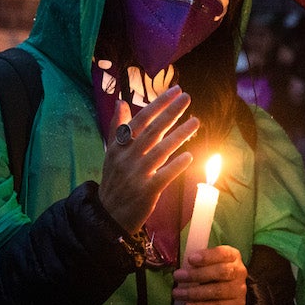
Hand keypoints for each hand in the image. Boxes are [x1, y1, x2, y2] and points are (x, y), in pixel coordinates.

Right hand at [99, 86, 199, 232]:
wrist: (108, 214)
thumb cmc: (115, 180)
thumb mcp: (112, 153)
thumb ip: (118, 128)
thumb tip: (120, 102)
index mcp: (118, 147)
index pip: (140, 120)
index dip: (158, 104)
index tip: (175, 90)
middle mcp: (126, 158)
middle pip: (151, 131)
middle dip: (170, 112)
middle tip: (187, 97)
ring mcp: (136, 175)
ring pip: (160, 151)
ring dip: (179, 135)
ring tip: (196, 121)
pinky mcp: (146, 191)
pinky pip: (164, 176)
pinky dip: (176, 165)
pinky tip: (189, 155)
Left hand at [172, 245, 247, 304]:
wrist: (231, 300)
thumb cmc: (214, 278)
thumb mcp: (209, 266)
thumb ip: (197, 263)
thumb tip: (178, 264)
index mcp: (232, 257)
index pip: (223, 253)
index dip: (207, 256)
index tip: (190, 259)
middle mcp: (239, 272)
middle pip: (221, 272)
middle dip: (197, 274)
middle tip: (177, 276)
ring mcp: (239, 290)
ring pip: (218, 291)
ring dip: (194, 293)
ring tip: (177, 293)